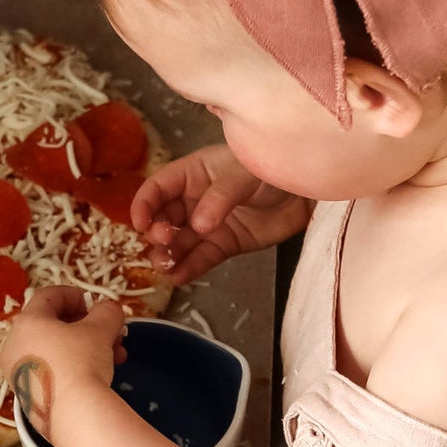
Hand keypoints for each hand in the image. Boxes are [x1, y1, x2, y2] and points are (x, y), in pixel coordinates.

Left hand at [0, 286, 126, 432]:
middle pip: (52, 325)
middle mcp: (15, 345)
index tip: (94, 304)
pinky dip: (74, 366)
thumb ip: (107, 312)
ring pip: (55, 350)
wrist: (73, 416)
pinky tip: (101, 374)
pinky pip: (51, 370)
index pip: (48, 296)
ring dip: (87, 347)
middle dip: (88, 326)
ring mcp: (18, 373)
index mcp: (27, 322)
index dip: (74, 295)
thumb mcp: (101, 329)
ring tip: (116, 355)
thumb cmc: (82, 362)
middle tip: (111, 332)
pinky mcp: (28, 395)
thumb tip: (109, 310)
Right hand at [133, 141, 308, 284]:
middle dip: (156, 232)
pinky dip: (189, 268)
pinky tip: (179, 276)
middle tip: (164, 240)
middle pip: (163, 218)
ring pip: (179, 242)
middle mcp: (194, 199)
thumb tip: (198, 225)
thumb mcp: (244, 175)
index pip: (158, 187)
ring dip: (167, 254)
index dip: (144, 204)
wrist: (307, 191)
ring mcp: (209, 224)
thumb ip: (221, 197)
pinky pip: (201, 258)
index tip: (139, 223)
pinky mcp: (225, 245)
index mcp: (193, 173)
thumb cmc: (271, 169)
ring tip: (166, 265)